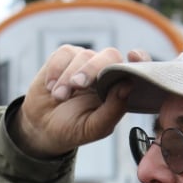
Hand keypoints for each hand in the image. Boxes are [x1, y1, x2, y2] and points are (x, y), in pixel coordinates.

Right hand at [12, 46, 150, 158]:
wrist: (42, 127)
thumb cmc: (73, 128)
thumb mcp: (94, 127)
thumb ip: (113, 110)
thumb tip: (127, 86)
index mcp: (120, 89)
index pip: (137, 68)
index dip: (141, 59)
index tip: (133, 57)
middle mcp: (106, 71)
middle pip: (110, 56)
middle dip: (92, 69)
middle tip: (77, 85)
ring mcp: (86, 62)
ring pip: (84, 55)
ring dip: (68, 77)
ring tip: (59, 97)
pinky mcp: (66, 57)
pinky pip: (64, 53)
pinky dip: (56, 70)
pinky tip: (51, 87)